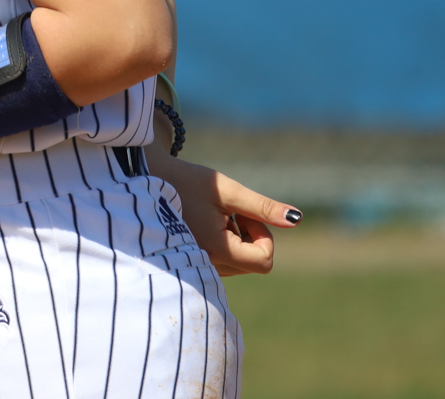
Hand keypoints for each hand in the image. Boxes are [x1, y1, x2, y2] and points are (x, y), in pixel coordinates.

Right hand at [145, 147, 300, 276]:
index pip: (264, 261)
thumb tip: (297, 220)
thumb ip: (262, 207)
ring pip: (239, 264)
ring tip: (215, 215)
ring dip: (237, 240)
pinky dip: (225, 243)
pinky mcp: (191, 261)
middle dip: (251, 237)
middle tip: (232, 210)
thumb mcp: (227, 190)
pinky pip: (223, 262)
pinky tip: (207, 222)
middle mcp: (205, 263)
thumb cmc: (187, 181)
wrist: (147, 181)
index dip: (264, 235)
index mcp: (216, 248)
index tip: (247, 213)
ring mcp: (196, 265)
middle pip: (253, 264)